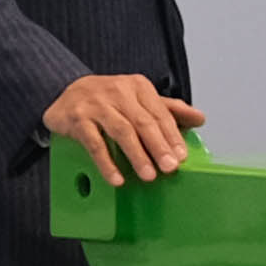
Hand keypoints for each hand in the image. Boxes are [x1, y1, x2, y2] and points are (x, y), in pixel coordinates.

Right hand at [45, 72, 205, 185]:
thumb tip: (200, 118)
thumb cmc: (108, 100)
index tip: (181, 156)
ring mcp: (96, 104)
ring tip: (148, 176)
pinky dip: (107, 163)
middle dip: (159, 146)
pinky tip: (116, 178)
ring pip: (121, 131)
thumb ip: (168, 109)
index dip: (172, 136)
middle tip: (170, 168)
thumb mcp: (139, 99)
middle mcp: (118, 91)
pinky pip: (94, 143)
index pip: (159, 113)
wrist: (65, 93)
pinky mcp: (78, 118)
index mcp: (138, 87)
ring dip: (137, 155)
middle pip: (143, 122)